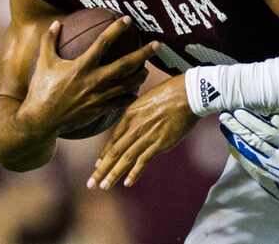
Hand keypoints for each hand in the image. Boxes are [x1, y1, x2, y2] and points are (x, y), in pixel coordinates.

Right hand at [17, 17, 154, 136]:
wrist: (41, 121)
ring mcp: (99, 96)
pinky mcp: (100, 109)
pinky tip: (135, 91)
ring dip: (141, 75)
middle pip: (125, 65)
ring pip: (128, 84)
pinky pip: (121, 102)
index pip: (102, 43)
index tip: (128, 19)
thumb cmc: (41, 89)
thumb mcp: (43, 63)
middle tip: (158, 44)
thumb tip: (56, 22)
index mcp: (81, 66)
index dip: (116, 30)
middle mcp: (93, 80)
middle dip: (144, 53)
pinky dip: (130, 95)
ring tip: (147, 68)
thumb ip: (49, 41)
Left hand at [88, 73, 197, 189]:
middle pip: (114, 152)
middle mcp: (134, 127)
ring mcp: (147, 136)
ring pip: (125, 159)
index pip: (112, 140)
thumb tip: (133, 127)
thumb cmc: (169, 93)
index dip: (104, 155)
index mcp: (129, 115)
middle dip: (101, 170)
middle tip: (91, 184)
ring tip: (104, 186)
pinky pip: (143, 161)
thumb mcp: (145, 100)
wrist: (187, 94)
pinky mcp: (160, 143)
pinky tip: (127, 182)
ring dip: (113, 174)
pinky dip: (134, 173)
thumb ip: (137, 115)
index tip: (97, 166)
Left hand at [219, 109, 278, 205]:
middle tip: (224, 118)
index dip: (248, 120)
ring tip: (226, 130)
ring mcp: (277, 175)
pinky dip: (243, 159)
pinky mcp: (277, 183)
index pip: (263, 131)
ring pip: (250, 157)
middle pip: (253, 144)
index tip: (237, 110)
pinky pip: (255, 170)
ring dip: (237, 143)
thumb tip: (274, 115)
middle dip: (237, 129)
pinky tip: (236, 150)